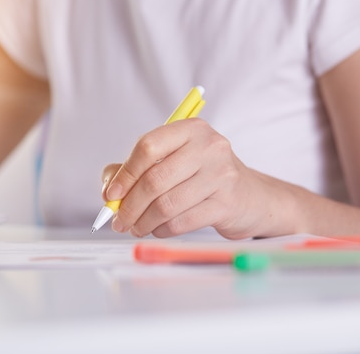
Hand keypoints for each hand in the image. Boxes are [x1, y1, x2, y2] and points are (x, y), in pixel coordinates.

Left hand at [101, 119, 295, 239]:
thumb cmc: (202, 176)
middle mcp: (209, 147)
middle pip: (155, 179)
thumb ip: (136, 169)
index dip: (125, 173)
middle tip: (118, 221)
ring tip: (135, 228)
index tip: (111, 194)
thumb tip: (109, 189)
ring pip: (167, 204)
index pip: (148, 146)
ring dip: (143, 222)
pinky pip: (182, 221)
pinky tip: (156, 230)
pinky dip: (162, 230)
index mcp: (190, 129)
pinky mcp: (227, 203)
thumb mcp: (173, 161)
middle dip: (130, 205)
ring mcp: (221, 175)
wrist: (251, 197)